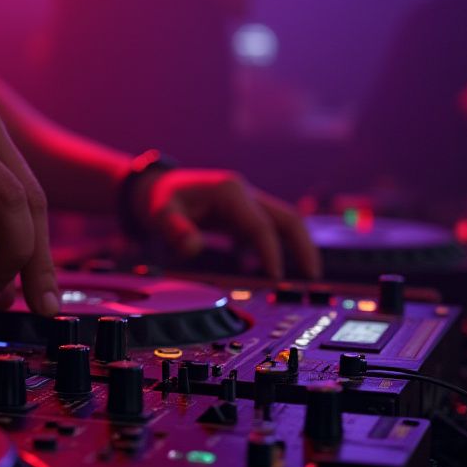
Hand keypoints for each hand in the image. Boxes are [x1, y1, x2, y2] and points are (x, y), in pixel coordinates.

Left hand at [134, 169, 321, 279]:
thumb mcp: (160, 214)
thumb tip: (193, 247)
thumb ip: (175, 231)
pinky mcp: (241, 216)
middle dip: (304, 246)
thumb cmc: (159, 199)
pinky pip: (264, 233)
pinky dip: (270, 251)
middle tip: (312, 275)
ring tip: (302, 276)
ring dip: (293, 248)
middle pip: (288, 218)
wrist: (153, 189)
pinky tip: (261, 271)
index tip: (275, 276)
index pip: (260, 225)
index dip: (270, 252)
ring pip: (281, 224)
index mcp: (230, 192)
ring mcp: (245, 205)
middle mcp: (244, 195)